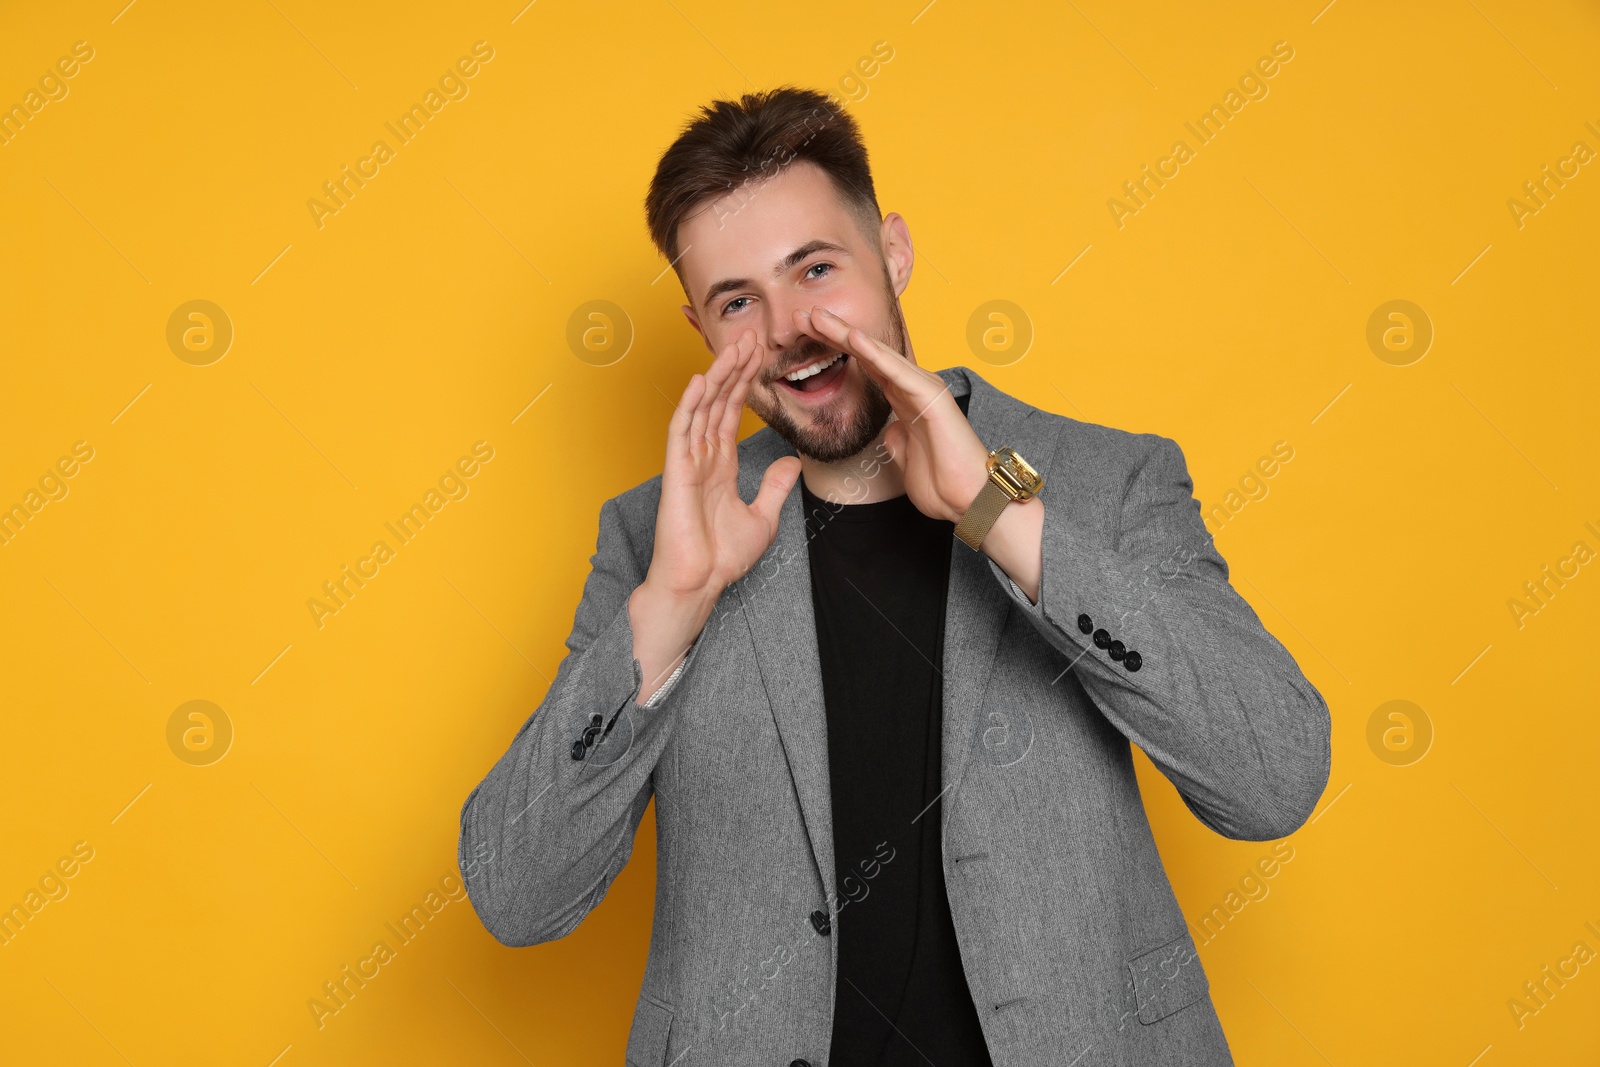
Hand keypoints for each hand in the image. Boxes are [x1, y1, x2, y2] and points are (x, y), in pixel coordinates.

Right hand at [646, 328, 801, 601]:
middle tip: (750, 337)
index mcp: (720, 466)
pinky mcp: (677, 472)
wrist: (699, 584)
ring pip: (703, 408)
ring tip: (734, 346)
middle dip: (735, 369)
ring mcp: (688, 462)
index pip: (732, 413)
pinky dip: (691, 404)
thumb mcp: (763, 518)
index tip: (759, 356)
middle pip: (719, 402)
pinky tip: (702, 379)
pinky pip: (682, 431)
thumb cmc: (721, 558)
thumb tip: (792, 462)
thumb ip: (775, 487)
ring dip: (718, 376)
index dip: (745, 383)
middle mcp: (702, 458)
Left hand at [798, 306, 988, 523]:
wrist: (970, 501)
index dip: (836, 350)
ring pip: (879, 355)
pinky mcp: (932, 398)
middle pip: (868, 354)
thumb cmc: (943, 483)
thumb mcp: (906, 458)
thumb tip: (889, 433)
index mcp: (905, 401)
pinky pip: (897, 372)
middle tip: (802, 315)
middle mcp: (914, 389)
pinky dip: (875, 353)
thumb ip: (897, 440)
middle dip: (835, 333)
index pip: (866, 367)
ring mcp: (924, 389)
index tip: (807, 336)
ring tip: (818, 316)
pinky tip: (852, 337)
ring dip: (847, 334)